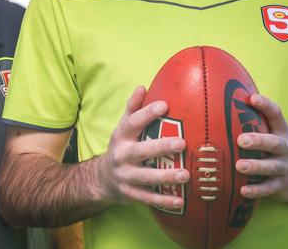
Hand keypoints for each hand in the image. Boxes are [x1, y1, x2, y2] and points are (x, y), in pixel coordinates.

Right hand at [96, 86, 189, 210]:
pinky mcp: (130, 193)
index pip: (133, 122)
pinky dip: (164, 200)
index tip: (165, 105)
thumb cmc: (121, 147)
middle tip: (182, 143)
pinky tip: (180, 200)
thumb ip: (133, 108)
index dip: (147, 113)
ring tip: (186, 175)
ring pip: (146, 177)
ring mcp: (125, 176)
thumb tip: (142, 86)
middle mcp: (121, 156)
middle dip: (161, 147)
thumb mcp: (123, 127)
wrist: (101, 178)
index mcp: (121, 136)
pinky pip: (148, 198)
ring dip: (166, 176)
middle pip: (141, 151)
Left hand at [235, 93, 287, 200]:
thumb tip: (214, 100)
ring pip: (272, 166)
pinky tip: (243, 191)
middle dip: (258, 141)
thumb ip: (248, 119)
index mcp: (280, 130)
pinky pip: (269, 188)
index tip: (253, 98)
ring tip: (239, 166)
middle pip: (274, 142)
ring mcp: (286, 166)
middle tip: (241, 140)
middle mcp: (285, 147)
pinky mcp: (282, 185)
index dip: (266, 105)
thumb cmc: (268, 147)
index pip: (276, 114)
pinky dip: (257, 190)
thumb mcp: (266, 131)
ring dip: (256, 166)